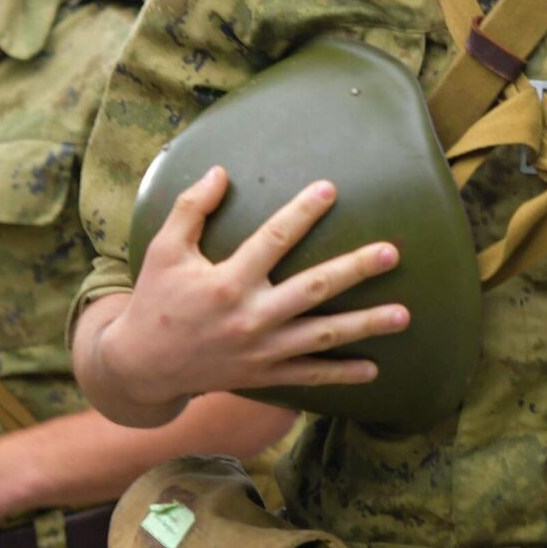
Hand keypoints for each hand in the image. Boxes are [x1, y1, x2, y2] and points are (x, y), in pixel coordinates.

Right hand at [100, 166, 406, 410]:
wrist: (142, 366)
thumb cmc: (156, 299)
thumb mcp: (164, 249)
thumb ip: (191, 208)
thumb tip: (221, 172)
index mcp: (227, 281)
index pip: (273, 239)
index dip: (302, 212)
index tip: (330, 189)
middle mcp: (250, 316)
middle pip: (313, 289)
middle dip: (355, 270)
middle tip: (392, 252)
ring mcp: (261, 350)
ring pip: (322, 336)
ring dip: (365, 326)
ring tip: (404, 314)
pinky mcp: (264, 374)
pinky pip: (310, 375)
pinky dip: (342, 374)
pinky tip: (374, 369)